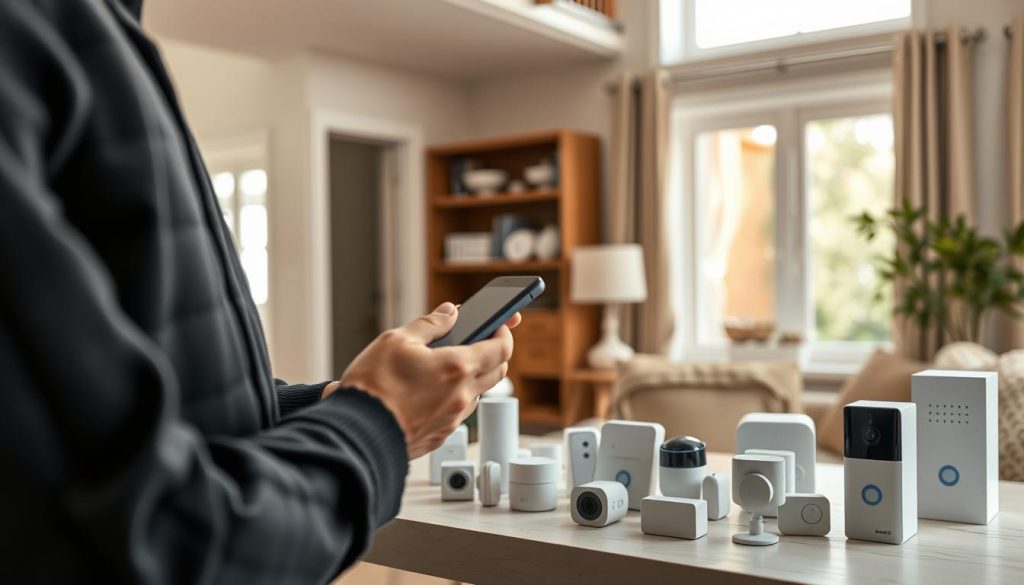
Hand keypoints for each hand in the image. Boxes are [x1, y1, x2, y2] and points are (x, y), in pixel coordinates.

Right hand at [324, 302, 520, 458]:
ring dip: (472, 378)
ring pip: (478, 394)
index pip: (501, 348)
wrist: (356, 433)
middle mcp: (462, 396)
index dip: (504, 334)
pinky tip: (431, 391)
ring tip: (446, 367)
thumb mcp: (396, 340)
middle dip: (494, 354)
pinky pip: (458, 413)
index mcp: (457, 367)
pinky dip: (454, 398)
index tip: (499, 326)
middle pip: (498, 372)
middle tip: (478, 343)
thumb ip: (429, 324)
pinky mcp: (440, 436)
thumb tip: (449, 313)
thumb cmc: (373, 387)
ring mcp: (453, 419)